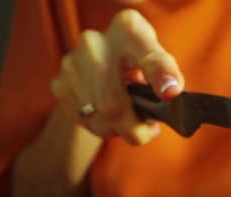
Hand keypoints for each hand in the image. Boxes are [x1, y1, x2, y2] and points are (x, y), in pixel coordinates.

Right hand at [50, 10, 183, 144]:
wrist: (100, 61)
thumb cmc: (138, 63)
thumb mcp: (158, 62)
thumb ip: (167, 74)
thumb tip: (170, 92)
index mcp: (128, 29)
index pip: (147, 55)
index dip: (160, 75)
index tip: (171, 93)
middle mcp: (94, 42)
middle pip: (113, 102)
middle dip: (135, 127)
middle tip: (149, 131)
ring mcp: (72, 62)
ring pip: (99, 117)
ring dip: (120, 129)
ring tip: (131, 122)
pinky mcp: (59, 83)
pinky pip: (86, 120)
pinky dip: (104, 127)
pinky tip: (111, 117)